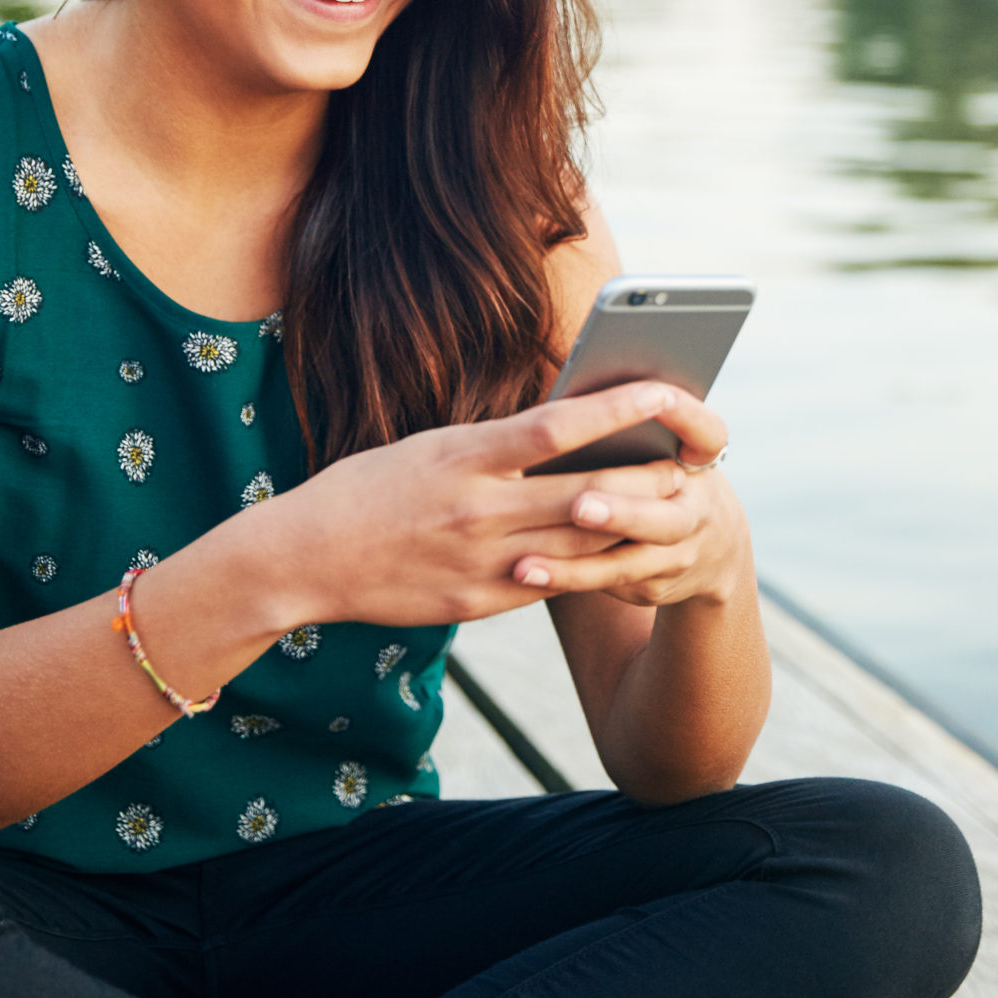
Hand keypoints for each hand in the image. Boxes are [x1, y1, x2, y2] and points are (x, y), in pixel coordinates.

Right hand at [248, 382, 720, 627]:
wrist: (304, 557)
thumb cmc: (369, 488)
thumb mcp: (432, 445)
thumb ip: (497, 444)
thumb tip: (563, 427)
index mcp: (468, 454)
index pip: (561, 424)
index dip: (622, 409)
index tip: (668, 394)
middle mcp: (481, 507)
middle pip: (589, 493)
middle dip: (649, 480)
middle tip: (693, 466)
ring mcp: (482, 560)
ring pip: (582, 546)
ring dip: (633, 529)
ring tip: (672, 512)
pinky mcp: (478, 603)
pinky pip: (550, 585)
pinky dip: (588, 570)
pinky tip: (620, 559)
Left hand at [505, 390, 747, 608]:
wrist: (709, 545)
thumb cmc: (656, 469)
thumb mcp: (663, 443)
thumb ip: (626, 426)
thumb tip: (568, 396)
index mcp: (702, 457)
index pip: (706, 432)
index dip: (686, 414)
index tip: (658, 395)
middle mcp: (698, 509)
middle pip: (666, 516)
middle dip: (621, 511)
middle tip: (578, 506)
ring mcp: (680, 555)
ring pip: (629, 562)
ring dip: (577, 564)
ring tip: (524, 563)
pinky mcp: (654, 586)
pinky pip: (605, 584)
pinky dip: (564, 579)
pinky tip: (522, 575)